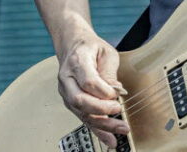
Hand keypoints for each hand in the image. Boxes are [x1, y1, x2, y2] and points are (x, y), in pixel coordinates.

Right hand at [56, 27, 129, 148]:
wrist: (73, 46)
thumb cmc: (91, 48)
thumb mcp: (106, 52)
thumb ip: (109, 72)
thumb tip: (116, 91)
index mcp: (76, 62)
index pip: (88, 81)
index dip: (104, 91)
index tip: (117, 93)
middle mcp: (67, 79)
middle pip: (80, 100)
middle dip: (100, 109)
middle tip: (118, 110)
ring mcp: (66, 92)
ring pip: (81, 112)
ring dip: (102, 124)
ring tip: (120, 130)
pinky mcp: (71, 103)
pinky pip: (83, 118)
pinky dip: (97, 130)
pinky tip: (109, 139)